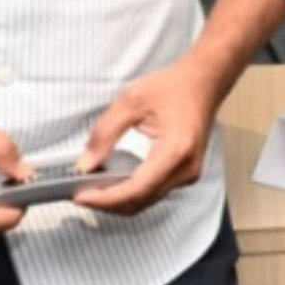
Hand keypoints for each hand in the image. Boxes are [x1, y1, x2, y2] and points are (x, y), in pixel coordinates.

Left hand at [73, 60, 223, 215]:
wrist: (204, 82)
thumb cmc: (174, 87)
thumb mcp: (131, 102)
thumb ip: (105, 134)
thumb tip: (86, 164)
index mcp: (175, 151)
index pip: (136, 188)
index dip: (106, 198)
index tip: (81, 197)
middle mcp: (185, 169)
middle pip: (140, 201)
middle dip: (108, 203)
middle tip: (80, 194)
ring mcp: (188, 174)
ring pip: (147, 201)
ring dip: (119, 200)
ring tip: (93, 190)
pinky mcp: (185, 174)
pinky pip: (154, 192)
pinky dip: (132, 192)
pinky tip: (114, 183)